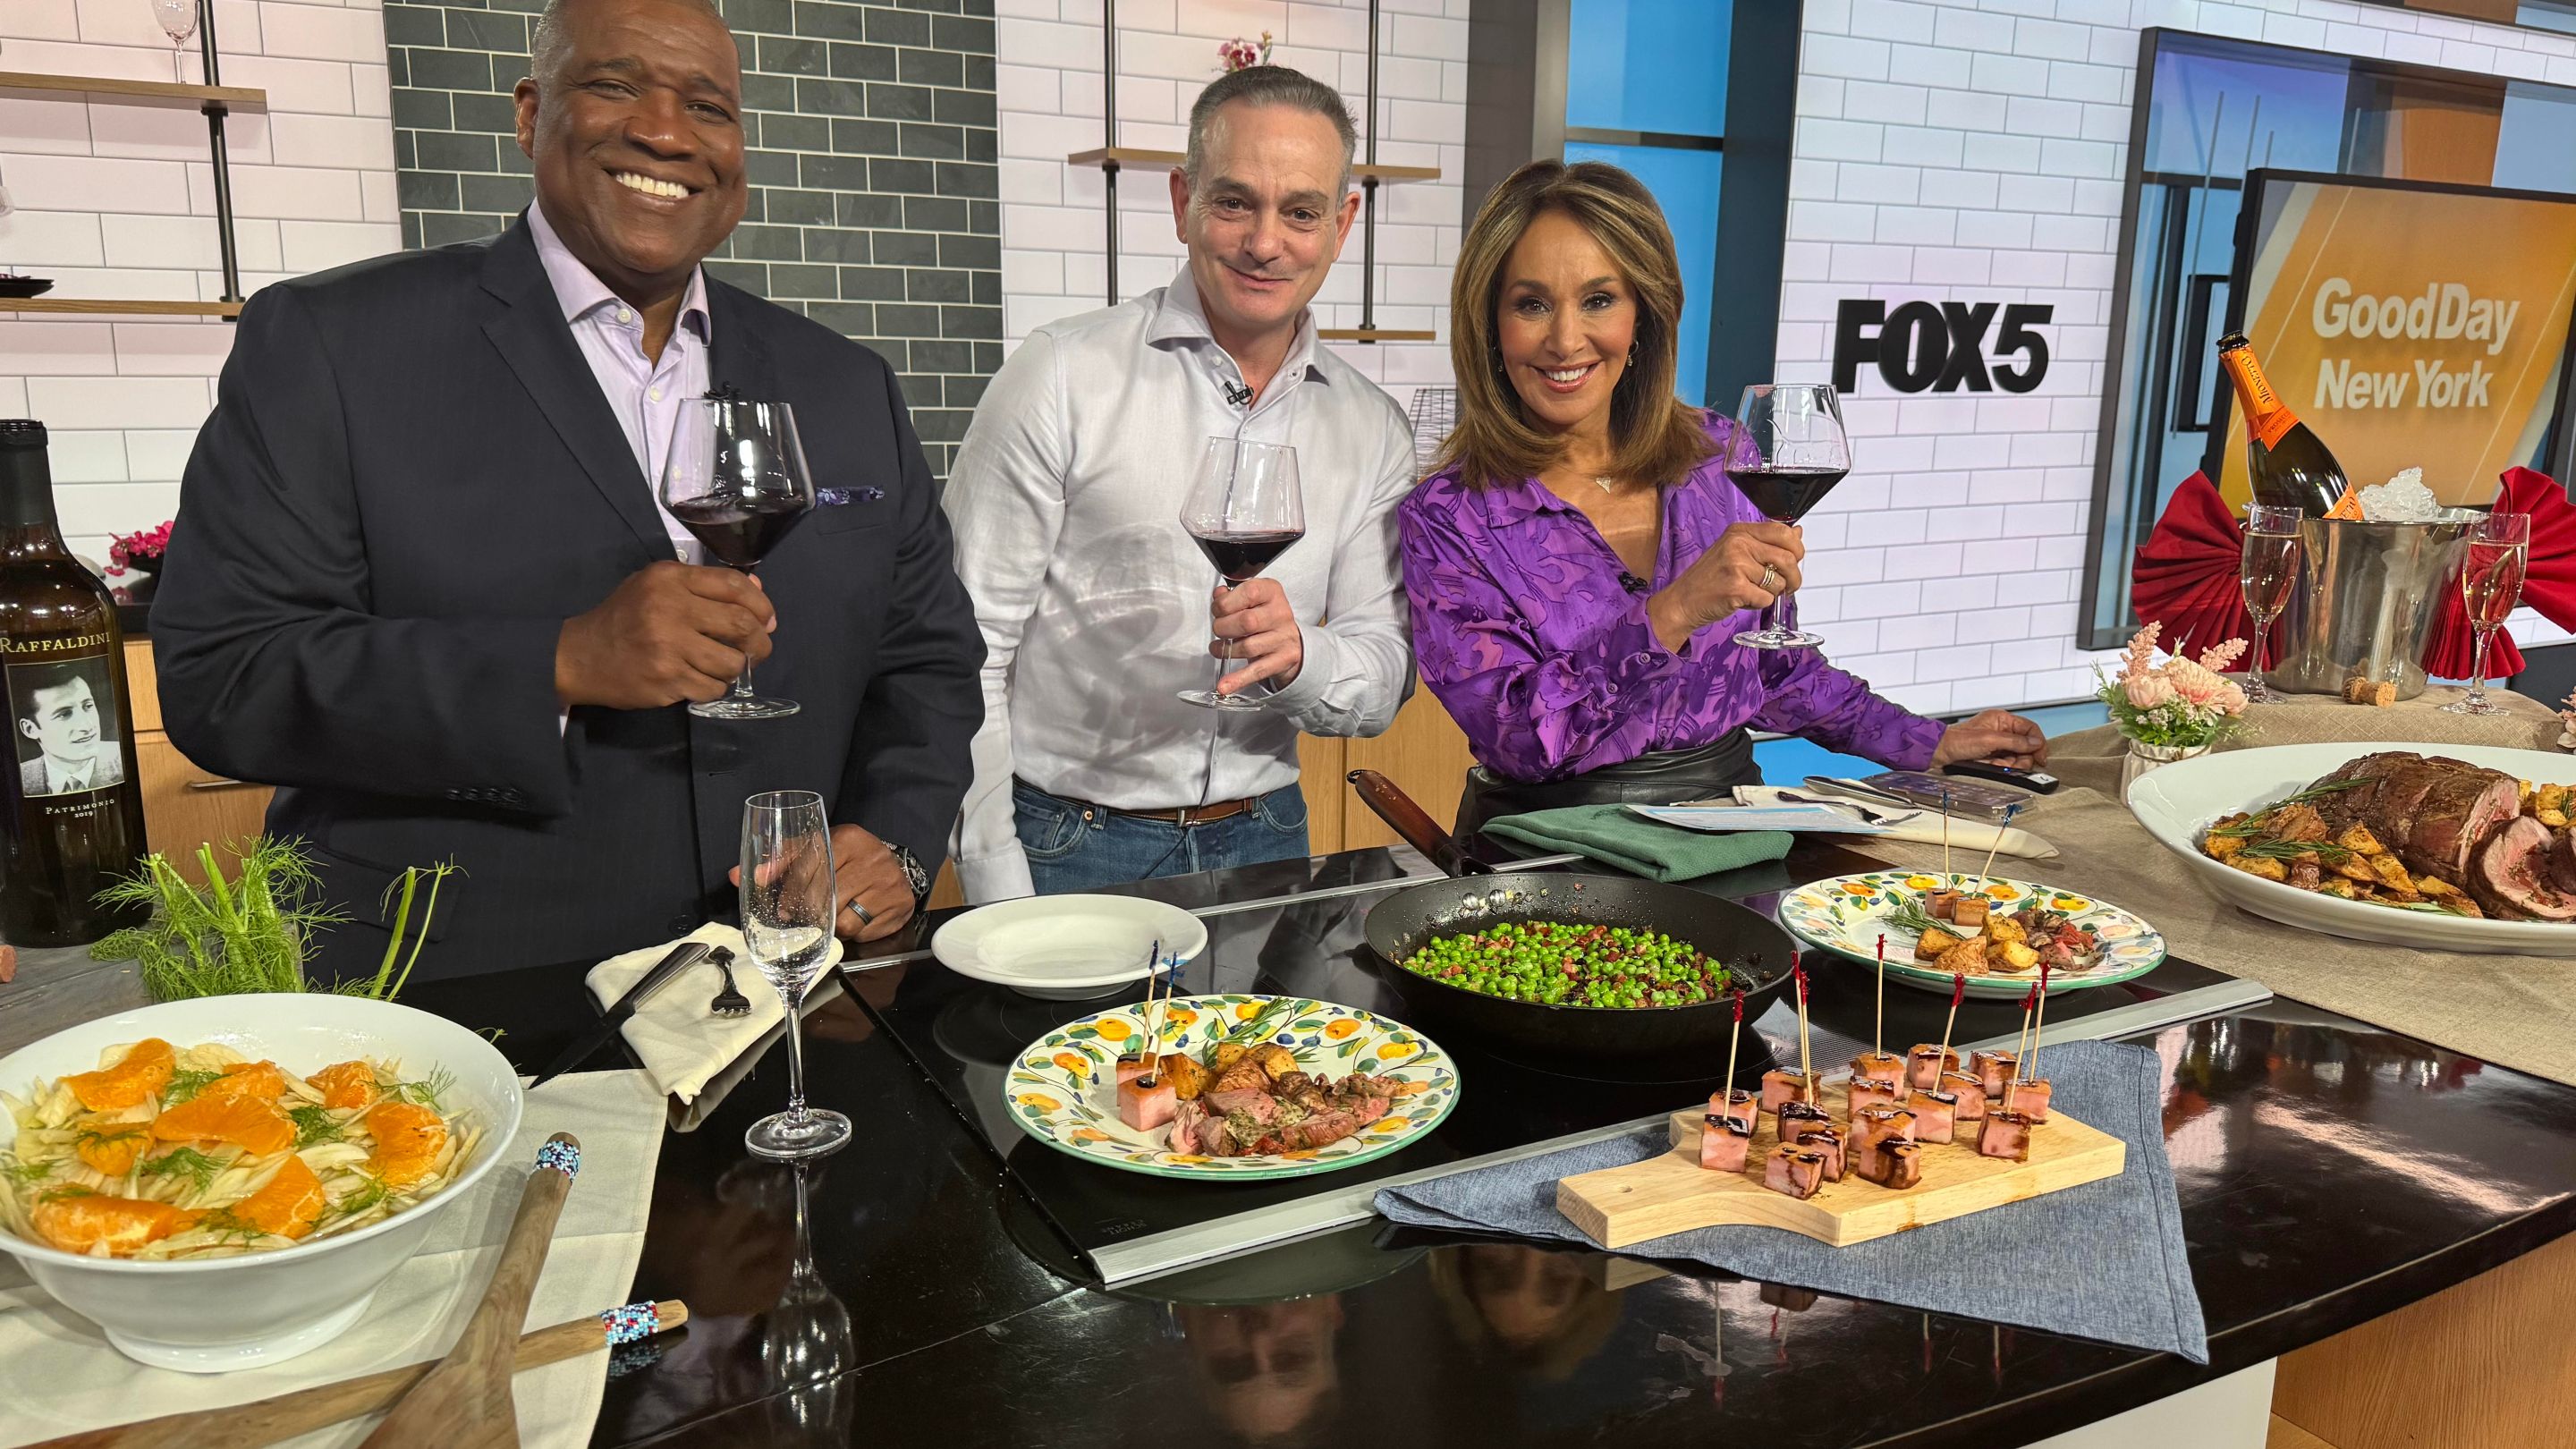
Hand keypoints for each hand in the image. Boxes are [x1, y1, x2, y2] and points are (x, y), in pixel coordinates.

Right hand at [554, 561, 776, 709]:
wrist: (579, 656)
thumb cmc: (623, 617)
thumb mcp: (657, 587)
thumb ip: (705, 586)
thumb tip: (758, 590)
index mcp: (669, 579)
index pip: (733, 585)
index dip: (761, 604)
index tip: (768, 619)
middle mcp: (670, 609)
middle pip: (741, 625)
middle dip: (760, 641)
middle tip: (759, 649)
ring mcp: (668, 647)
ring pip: (731, 662)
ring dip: (737, 668)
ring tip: (724, 666)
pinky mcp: (667, 679)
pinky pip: (712, 688)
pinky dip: (715, 687)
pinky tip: (701, 680)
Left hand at [726, 823, 915, 941]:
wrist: (891, 864)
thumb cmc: (844, 857)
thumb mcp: (815, 849)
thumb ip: (779, 860)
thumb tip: (736, 876)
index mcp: (848, 838)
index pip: (811, 868)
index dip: (791, 892)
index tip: (781, 911)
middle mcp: (872, 857)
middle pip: (826, 898)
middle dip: (807, 913)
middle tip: (800, 920)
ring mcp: (888, 883)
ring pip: (844, 920)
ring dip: (831, 926)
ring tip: (829, 918)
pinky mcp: (900, 906)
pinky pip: (865, 932)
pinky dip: (854, 932)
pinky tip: (853, 919)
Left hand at [1209, 579, 1301, 693]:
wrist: (1292, 640)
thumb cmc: (1266, 617)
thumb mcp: (1253, 599)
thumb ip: (1233, 595)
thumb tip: (1219, 596)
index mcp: (1272, 592)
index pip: (1249, 592)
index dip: (1226, 603)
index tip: (1218, 610)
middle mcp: (1281, 614)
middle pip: (1247, 622)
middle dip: (1223, 627)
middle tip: (1219, 630)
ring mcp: (1283, 638)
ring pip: (1248, 647)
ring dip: (1226, 650)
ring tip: (1218, 649)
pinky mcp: (1282, 660)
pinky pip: (1257, 671)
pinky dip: (1238, 680)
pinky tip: (1224, 686)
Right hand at [1649, 522, 1802, 647]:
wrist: (1682, 601)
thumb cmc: (1709, 578)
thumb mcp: (1735, 551)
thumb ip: (1766, 542)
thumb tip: (1797, 532)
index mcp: (1739, 531)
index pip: (1783, 531)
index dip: (1796, 548)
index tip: (1793, 561)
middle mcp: (1738, 544)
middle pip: (1787, 558)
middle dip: (1793, 577)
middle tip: (1787, 586)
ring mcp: (1737, 565)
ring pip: (1778, 582)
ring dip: (1772, 593)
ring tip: (1752, 592)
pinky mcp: (1736, 588)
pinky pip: (1766, 599)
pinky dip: (1759, 604)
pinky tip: (1743, 600)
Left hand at [1931, 709, 2049, 768]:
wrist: (1939, 752)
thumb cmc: (1957, 741)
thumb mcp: (1989, 740)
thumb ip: (2015, 741)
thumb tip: (2036, 743)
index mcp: (2002, 719)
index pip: (2030, 729)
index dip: (2038, 743)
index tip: (2041, 757)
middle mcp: (2001, 730)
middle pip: (2025, 746)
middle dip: (2021, 758)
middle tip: (2012, 765)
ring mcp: (1996, 743)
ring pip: (2016, 757)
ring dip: (2008, 764)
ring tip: (1995, 764)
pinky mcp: (1991, 755)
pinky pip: (2005, 764)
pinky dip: (2000, 767)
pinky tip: (1991, 766)